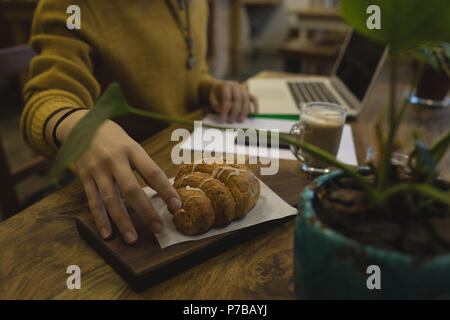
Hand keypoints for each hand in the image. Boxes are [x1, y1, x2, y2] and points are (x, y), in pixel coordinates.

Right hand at [56, 111, 180, 243]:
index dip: (166, 190)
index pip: (153, 172)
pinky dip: (100, 219)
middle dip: (146, 211)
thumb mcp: (132, 145)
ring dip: (123, 221)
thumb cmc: (114, 139)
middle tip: (158, 228)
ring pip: (111, 199)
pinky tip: (107, 234)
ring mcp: (97, 169)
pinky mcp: (84, 178)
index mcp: (132, 149)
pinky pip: (93, 201)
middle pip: (132, 189)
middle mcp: (114, 160)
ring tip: (133, 239)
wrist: (81, 125)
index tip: (177, 206)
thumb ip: (144, 166)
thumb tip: (163, 190)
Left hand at [208, 80, 258, 122]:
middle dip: (234, 112)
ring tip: (240, 121)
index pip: (227, 98)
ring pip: (246, 100)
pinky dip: (256, 106)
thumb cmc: (216, 93)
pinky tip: (256, 113)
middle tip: (231, 121)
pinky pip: (254, 98)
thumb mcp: (211, 96)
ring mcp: (243, 88)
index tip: (222, 119)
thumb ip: (214, 103)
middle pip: (237, 99)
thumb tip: (220, 110)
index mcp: (226, 85)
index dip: (225, 109)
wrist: (221, 86)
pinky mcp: (248, 93)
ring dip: (244, 111)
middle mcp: (235, 85)